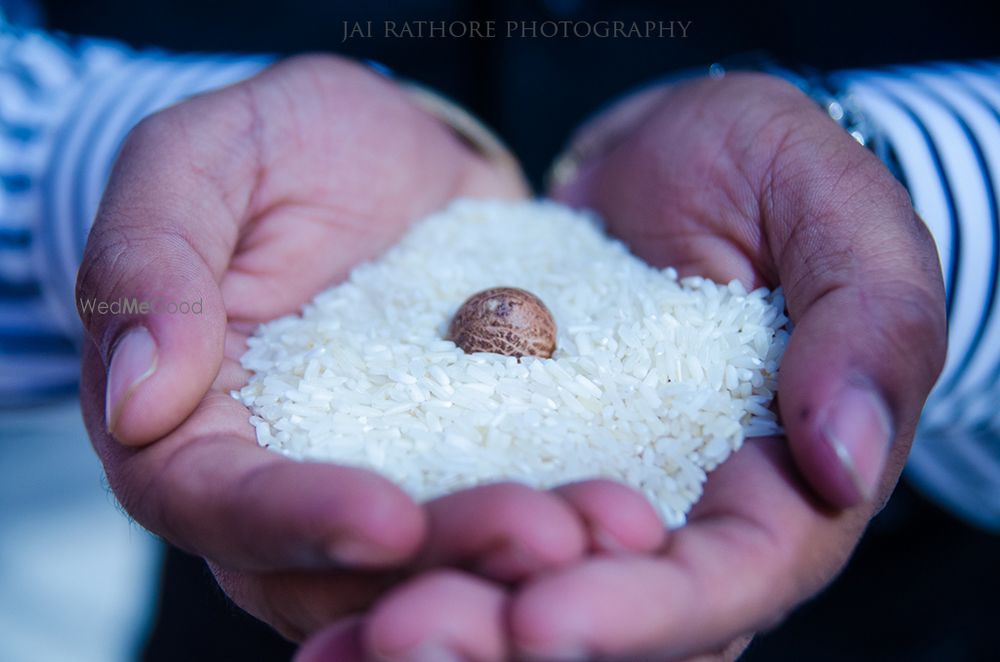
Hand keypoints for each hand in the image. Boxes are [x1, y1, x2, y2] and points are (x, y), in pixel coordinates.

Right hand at [76, 55, 664, 639]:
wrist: (393, 153)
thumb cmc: (285, 147)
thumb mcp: (201, 163)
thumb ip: (150, 264)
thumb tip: (138, 399)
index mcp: (191, 423)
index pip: (216, 504)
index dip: (295, 522)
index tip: (391, 519)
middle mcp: (278, 478)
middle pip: (334, 567)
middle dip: (439, 562)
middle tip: (545, 536)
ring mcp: (376, 479)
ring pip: (428, 564)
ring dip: (514, 565)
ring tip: (611, 529)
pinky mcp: (460, 463)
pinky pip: (502, 510)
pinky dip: (561, 524)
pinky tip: (629, 511)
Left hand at [296, 73, 946, 659]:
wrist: (667, 153)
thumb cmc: (770, 175)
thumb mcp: (843, 219)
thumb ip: (871, 329)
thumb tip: (845, 461)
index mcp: (779, 489)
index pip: (723, 582)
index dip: (641, 615)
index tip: (543, 616)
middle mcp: (678, 519)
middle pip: (606, 622)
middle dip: (509, 639)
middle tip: (411, 635)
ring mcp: (587, 493)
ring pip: (520, 596)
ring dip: (434, 623)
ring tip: (350, 638)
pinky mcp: (510, 456)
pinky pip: (455, 529)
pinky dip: (396, 568)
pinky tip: (330, 598)